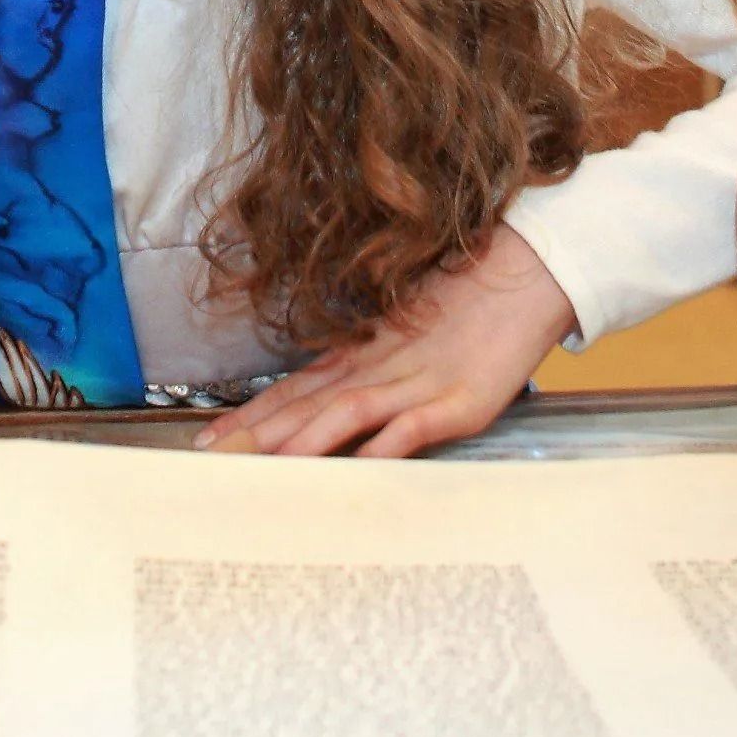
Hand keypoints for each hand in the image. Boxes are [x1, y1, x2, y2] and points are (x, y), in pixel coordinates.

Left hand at [197, 225, 576, 459]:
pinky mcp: (459, 399)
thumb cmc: (470, 299)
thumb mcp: (407, 332)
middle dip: (258, 435)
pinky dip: (385, 444)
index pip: (297, 388)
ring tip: (265, 466)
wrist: (527, 271)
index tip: (210, 438)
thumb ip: (370, 363)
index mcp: (367, 353)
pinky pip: (414, 424)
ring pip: (348, 412)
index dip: (253, 415)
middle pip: (307, 404)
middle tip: (211, 460)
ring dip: (303, 440)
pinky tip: (360, 465)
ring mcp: (419, 382)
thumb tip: (328, 395)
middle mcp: (381, 367)